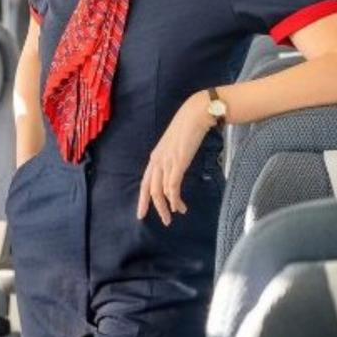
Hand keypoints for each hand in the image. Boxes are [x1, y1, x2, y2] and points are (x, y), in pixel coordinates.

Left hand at [137, 90, 213, 225]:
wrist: (194, 116)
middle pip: (150, 189)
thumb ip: (172, 159)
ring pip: (160, 190)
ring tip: (175, 215)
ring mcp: (166, 161)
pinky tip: (179, 206)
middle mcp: (157, 160)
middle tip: (163, 221)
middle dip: (154, 207)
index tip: (141, 213)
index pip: (144, 182)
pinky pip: (172, 185)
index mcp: (155, 157)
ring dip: (168, 206)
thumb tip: (175, 171)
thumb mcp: (175, 147)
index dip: (142, 199)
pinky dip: (175, 198)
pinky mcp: (177, 162)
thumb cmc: (187, 129)